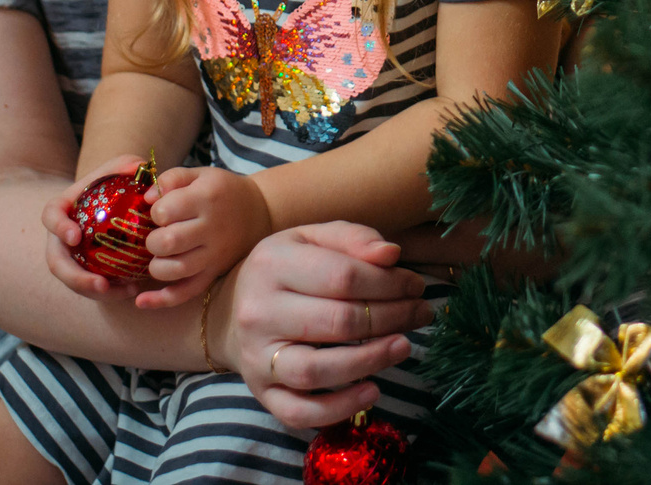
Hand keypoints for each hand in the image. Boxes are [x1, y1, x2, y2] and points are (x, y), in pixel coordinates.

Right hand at [42, 153, 153, 299]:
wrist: (120, 198)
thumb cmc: (119, 180)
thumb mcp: (125, 166)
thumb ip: (129, 165)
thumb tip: (139, 170)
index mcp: (63, 208)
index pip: (51, 215)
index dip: (58, 227)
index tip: (75, 237)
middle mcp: (60, 236)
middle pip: (56, 261)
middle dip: (74, 277)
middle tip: (100, 284)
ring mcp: (71, 256)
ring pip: (74, 281)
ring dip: (94, 291)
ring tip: (124, 292)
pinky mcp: (86, 270)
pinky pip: (93, 287)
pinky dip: (111, 292)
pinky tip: (133, 289)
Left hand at [134, 166, 273, 309]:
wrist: (259, 211)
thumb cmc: (222, 191)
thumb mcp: (200, 174)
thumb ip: (171, 179)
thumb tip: (146, 199)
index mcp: (206, 198)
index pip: (164, 211)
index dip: (155, 212)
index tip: (161, 211)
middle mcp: (211, 228)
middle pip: (168, 242)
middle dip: (153, 240)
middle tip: (158, 234)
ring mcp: (214, 255)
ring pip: (176, 270)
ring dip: (157, 265)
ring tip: (160, 256)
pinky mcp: (214, 273)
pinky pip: (187, 292)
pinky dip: (162, 299)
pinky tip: (141, 300)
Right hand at [221, 223, 434, 428]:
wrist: (229, 311)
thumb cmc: (285, 270)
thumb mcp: (311, 238)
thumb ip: (352, 238)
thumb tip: (391, 254)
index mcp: (272, 264)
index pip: (343, 276)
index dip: (390, 282)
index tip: (416, 286)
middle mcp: (258, 312)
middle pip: (337, 322)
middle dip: (391, 318)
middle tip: (420, 314)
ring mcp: (257, 357)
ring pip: (317, 370)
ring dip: (369, 362)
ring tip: (403, 347)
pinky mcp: (260, 393)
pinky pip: (299, 412)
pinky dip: (338, 409)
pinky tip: (372, 392)